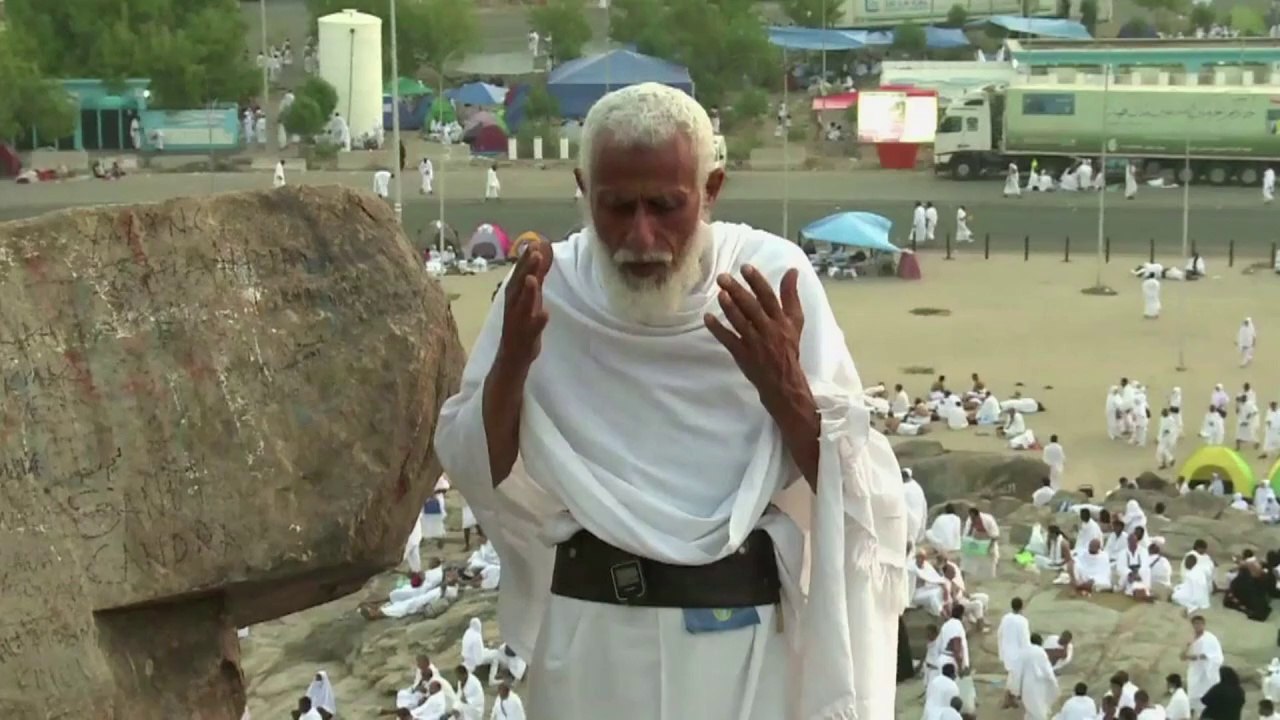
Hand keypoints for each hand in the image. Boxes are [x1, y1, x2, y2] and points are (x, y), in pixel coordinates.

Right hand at [483, 238, 550, 486]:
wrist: (485, 447)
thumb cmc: (503, 413)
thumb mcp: (521, 371)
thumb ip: (527, 343)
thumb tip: (540, 314)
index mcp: (510, 346)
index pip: (519, 305)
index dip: (527, 276)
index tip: (538, 249)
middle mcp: (505, 350)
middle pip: (515, 307)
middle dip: (525, 276)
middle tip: (535, 247)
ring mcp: (505, 365)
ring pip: (516, 325)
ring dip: (525, 297)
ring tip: (535, 272)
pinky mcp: (508, 381)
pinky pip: (520, 353)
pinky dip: (531, 331)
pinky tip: (542, 313)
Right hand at [495, 238, 551, 376]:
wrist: (512, 357)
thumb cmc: (522, 323)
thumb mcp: (531, 297)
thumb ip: (537, 275)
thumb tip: (541, 251)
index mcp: (514, 296)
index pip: (519, 274)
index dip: (525, 259)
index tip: (533, 243)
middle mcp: (513, 307)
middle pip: (518, 286)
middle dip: (526, 270)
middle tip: (535, 253)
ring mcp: (518, 323)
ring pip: (522, 306)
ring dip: (527, 293)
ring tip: (534, 279)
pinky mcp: (525, 339)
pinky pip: (531, 330)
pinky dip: (537, 322)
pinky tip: (545, 314)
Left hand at [705, 265, 819, 485]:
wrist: (784, 382)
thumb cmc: (788, 348)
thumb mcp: (795, 322)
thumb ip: (791, 296)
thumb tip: (792, 271)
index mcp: (782, 321)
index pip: (769, 297)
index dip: (757, 281)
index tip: (745, 267)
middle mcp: (769, 330)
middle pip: (752, 307)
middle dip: (737, 291)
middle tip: (723, 277)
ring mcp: (755, 343)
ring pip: (740, 322)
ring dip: (728, 307)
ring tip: (719, 294)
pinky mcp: (743, 355)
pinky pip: (729, 340)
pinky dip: (718, 329)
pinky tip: (708, 318)